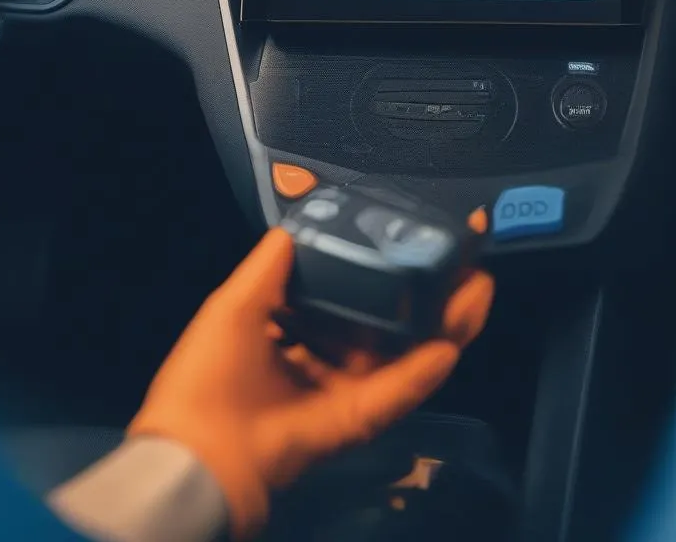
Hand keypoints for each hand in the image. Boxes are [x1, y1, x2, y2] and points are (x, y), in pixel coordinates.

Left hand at [127, 228, 492, 539]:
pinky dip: (423, 372)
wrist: (196, 454)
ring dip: (444, 325)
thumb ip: (272, 264)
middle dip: (430, 294)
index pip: (355, 295)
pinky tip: (451, 344)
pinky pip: (397, 392)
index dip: (388, 269)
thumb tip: (299, 221)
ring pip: (405, 353)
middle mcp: (328, 358)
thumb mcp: (236, 304)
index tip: (419, 240)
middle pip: (391, 322)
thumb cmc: (210, 372)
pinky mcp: (357, 420)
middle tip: (467, 263)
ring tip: (478, 290)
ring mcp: (346, 391)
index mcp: (297, 330)